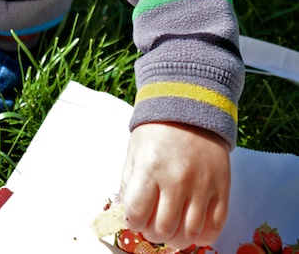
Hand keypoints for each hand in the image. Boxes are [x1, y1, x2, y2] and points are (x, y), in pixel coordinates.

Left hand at [119, 122, 230, 249]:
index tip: (136, 217)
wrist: (191, 106)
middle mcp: (177, 179)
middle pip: (163, 228)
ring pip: (189, 233)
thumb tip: (123, 214)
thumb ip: (129, 185)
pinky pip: (215, 226)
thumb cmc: (158, 130)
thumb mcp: (135, 151)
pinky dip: (203, 236)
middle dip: (153, 233)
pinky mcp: (222, 188)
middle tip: (153, 226)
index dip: (133, 222)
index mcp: (150, 168)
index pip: (137, 214)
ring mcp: (202, 185)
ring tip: (171, 230)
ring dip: (177, 239)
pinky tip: (192, 230)